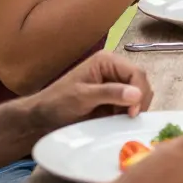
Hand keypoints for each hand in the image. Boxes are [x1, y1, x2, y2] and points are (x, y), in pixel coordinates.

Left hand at [29, 52, 152, 131]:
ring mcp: (115, 84)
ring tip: (122, 121)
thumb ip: (110, 93)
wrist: (42, 118)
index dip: (139, 92)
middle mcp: (114, 69)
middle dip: (139, 101)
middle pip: (140, 83)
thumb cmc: (58, 102)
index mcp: (107, 61)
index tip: (132, 113)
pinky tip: (119, 121)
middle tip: (129, 119)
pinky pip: (131, 105)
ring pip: (139, 94)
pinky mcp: (114, 99)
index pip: (136, 73)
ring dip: (134, 108)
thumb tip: (137, 94)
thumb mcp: (82, 96)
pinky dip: (129, 114)